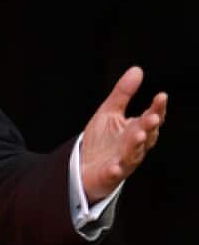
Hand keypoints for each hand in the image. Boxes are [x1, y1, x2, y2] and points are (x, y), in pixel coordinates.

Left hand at [80, 65, 166, 202]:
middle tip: (152, 117)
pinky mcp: (109, 174)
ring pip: (133, 154)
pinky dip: (115, 170)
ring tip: (139, 135)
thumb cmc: (102, 141)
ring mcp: (122, 161)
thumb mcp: (110, 112)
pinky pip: (114, 173)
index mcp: (136, 130)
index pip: (151, 118)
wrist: (84, 167)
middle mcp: (133, 147)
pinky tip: (114, 167)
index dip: (157, 108)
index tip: (161, 96)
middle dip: (149, 127)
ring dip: (136, 145)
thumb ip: (123, 94)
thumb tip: (137, 69)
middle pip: (145, 136)